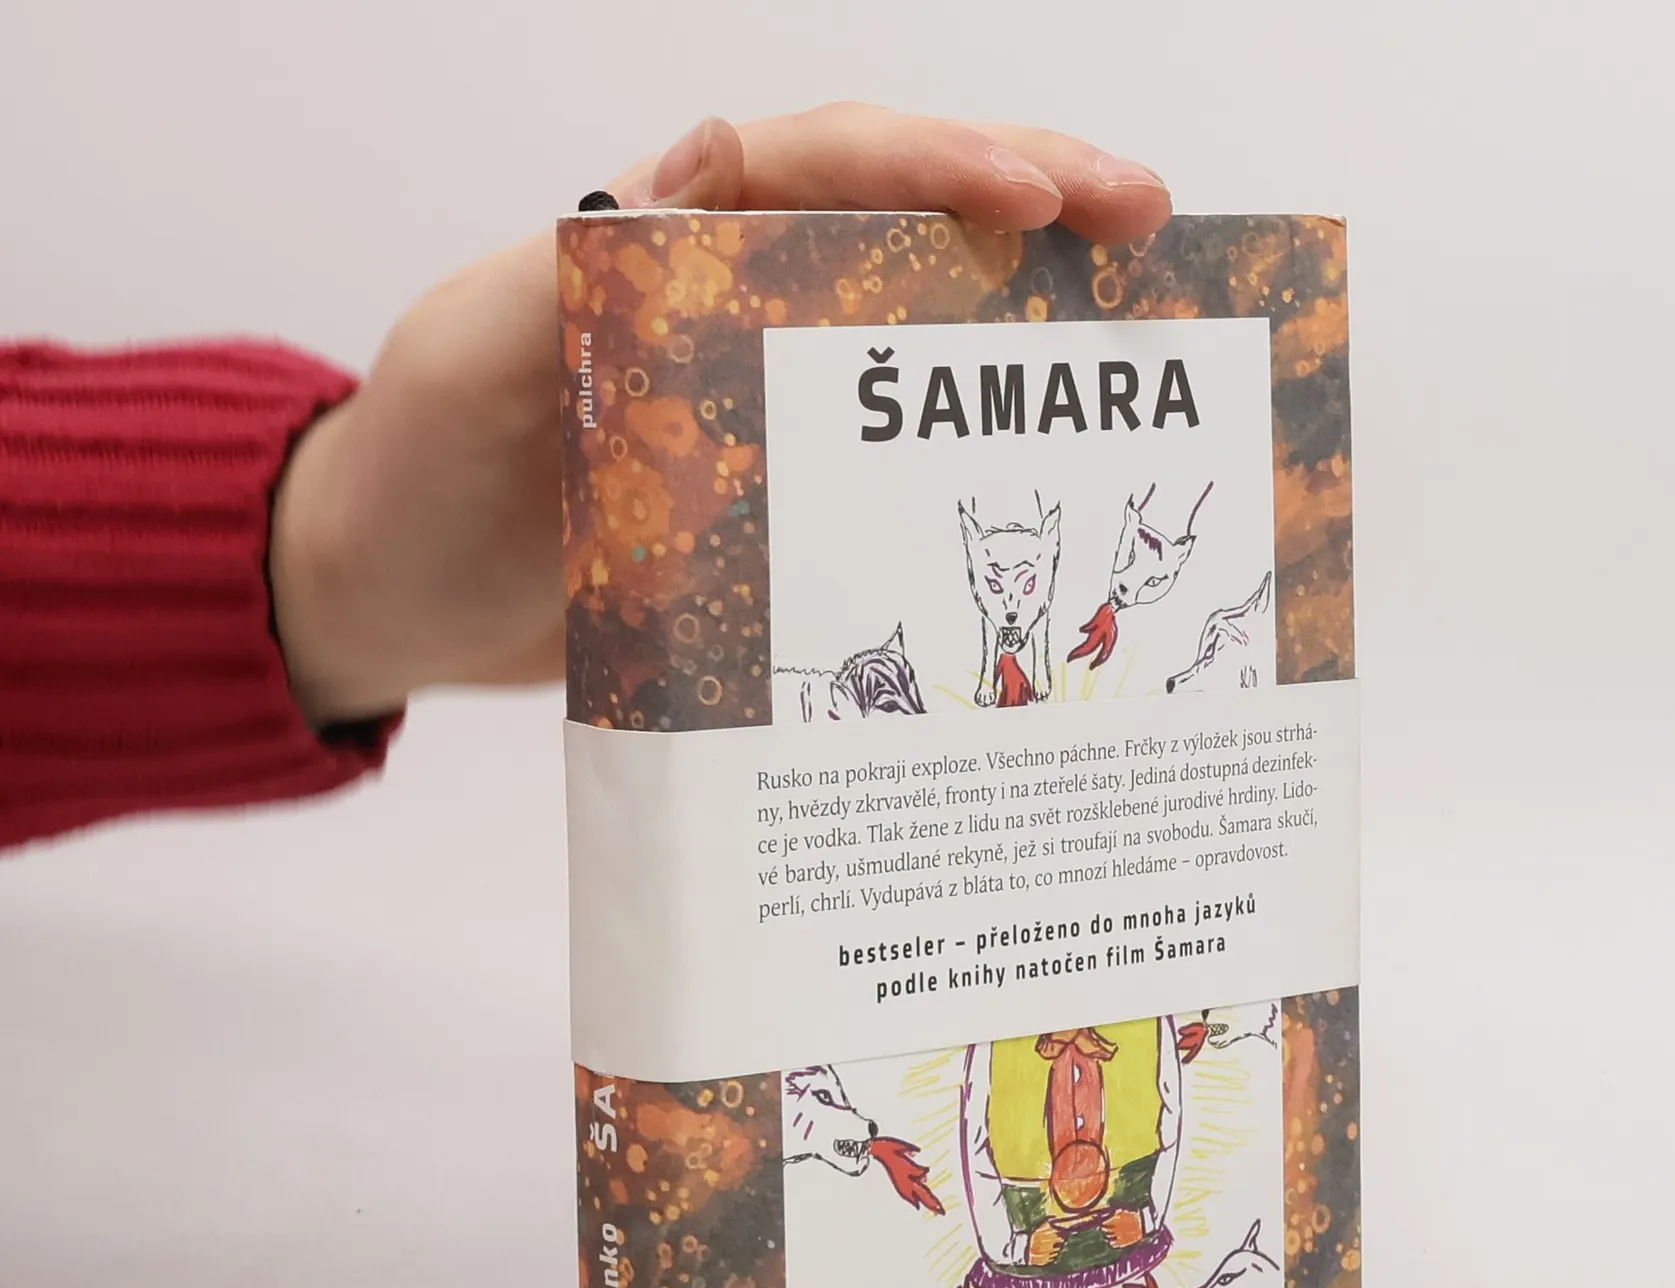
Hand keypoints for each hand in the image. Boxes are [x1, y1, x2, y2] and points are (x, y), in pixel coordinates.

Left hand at [270, 105, 1172, 724]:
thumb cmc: (417, 475)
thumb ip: (574, 276)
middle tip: (1148, 224)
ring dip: (1020, 312)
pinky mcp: (768, 483)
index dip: (937, 165)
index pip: (821, 164)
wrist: (390, 600)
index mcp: (664, 236)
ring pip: (911, 320)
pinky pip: (881, 441)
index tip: (1043, 195)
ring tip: (1134, 320)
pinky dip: (963, 438)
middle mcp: (729, 295)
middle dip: (1029, 203)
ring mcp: (757, 390)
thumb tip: (709, 168)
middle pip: (899, 218)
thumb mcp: (475, 362)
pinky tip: (1038, 462)